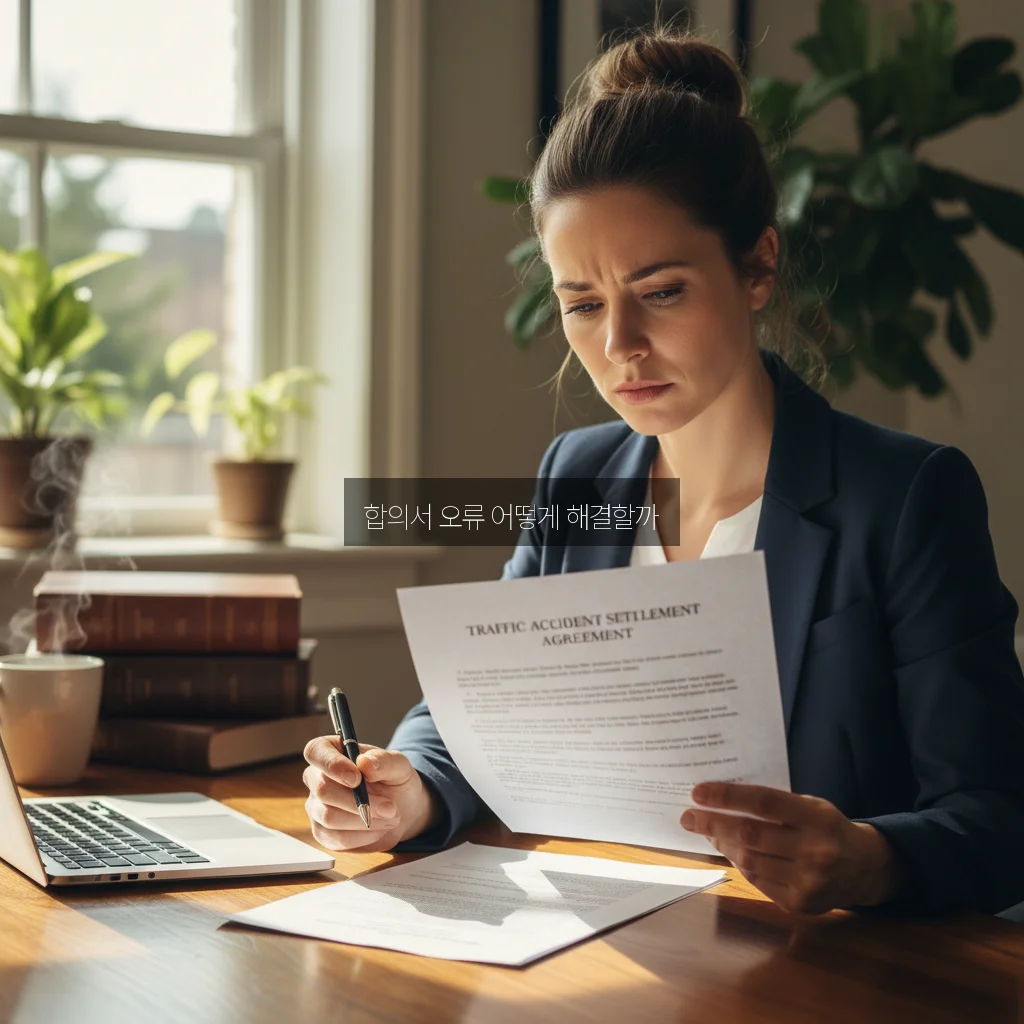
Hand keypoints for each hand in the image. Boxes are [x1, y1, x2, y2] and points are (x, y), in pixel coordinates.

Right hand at [303, 737, 439, 853]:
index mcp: (331, 751)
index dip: (333, 765)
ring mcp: (316, 807)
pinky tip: (379, 829)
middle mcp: (317, 778)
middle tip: (389, 807)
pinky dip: (364, 836)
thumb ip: (384, 761)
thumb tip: (364, 762)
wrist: (401, 810)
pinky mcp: (323, 832)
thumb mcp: (399, 766)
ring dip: (364, 820)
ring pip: (329, 817)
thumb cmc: (395, 781)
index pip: (316, 751)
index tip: (357, 778)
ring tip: (390, 816)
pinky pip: (337, 838)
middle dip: (358, 801)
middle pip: (322, 790)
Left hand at [680, 782, 902, 913]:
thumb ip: (774, 804)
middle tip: (689, 816)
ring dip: (722, 845)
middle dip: (713, 824)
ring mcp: (808, 882)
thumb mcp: (811, 806)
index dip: (727, 797)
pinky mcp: (801, 904)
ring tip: (706, 831)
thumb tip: (722, 799)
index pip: (764, 804)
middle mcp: (815, 851)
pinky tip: (730, 851)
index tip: (698, 792)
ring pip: (749, 861)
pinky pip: (758, 881)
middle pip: (751, 836)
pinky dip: (740, 864)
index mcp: (818, 818)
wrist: (865, 869)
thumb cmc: (827, 828)